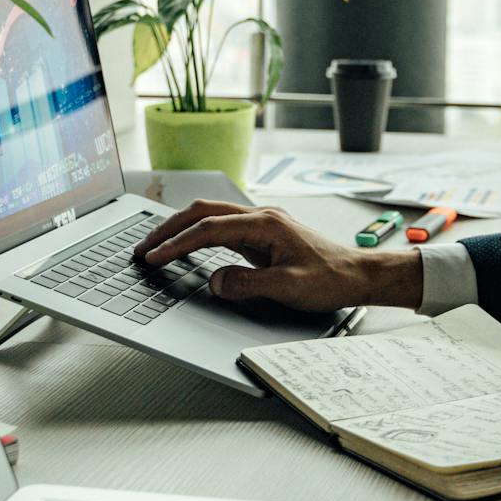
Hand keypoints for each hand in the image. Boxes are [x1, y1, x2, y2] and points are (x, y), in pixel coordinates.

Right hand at [134, 200, 421, 310]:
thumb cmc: (331, 279)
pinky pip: (222, 227)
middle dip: (169, 229)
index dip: (177, 244)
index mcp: (265, 224)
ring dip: (181, 228)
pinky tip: (187, 246)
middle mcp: (261, 217)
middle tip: (142, 248)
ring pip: (211, 216)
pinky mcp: (264, 234)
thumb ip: (249, 284)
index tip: (153, 258)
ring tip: (155, 245)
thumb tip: (215, 282)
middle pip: (203, 213)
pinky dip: (197, 234)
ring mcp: (262, 223)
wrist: (358, 274)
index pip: (208, 229)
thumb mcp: (289, 287)